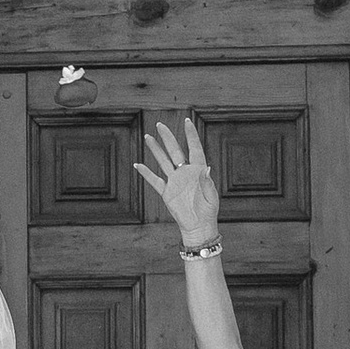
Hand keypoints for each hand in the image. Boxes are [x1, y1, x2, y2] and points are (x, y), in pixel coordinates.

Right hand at [131, 117, 220, 254]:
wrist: (198, 227)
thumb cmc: (208, 211)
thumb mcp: (211, 196)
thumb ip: (207, 182)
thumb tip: (206, 168)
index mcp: (198, 171)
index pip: (194, 149)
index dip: (191, 135)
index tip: (188, 121)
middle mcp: (185, 173)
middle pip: (175, 151)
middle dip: (168, 138)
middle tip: (160, 125)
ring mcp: (174, 182)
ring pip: (163, 162)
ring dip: (156, 150)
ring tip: (148, 137)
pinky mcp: (167, 192)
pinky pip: (155, 181)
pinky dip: (146, 174)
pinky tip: (138, 165)